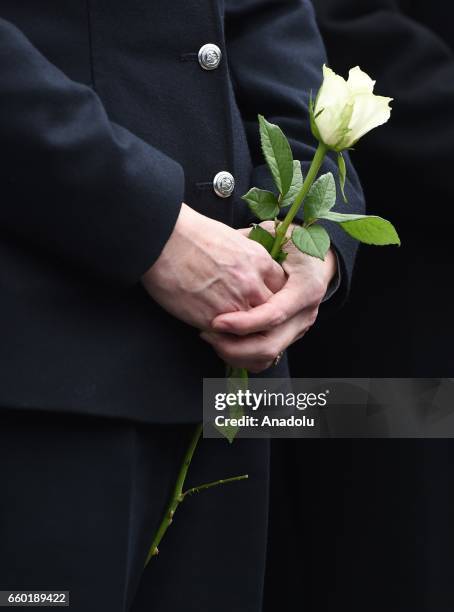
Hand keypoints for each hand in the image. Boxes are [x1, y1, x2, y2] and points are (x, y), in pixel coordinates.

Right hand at [141, 205, 285, 329]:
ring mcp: (233, 304)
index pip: (281, 289)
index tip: (262, 300)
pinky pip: (226, 339)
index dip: (272, 297)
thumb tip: (253, 269)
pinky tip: (212, 333)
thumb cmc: (192, 234)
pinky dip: (222, 339)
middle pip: (271, 313)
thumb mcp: (233, 239)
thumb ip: (249, 259)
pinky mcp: (212, 319)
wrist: (164, 239)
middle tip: (251, 322)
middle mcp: (252, 284)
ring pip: (251, 330)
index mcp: (259, 262)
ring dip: (243, 333)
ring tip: (232, 332)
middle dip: (262, 319)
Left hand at [201, 222, 336, 372]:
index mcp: (306, 288)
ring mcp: (299, 329)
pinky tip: (223, 346)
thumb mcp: (279, 234)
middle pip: (269, 345)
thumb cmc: (294, 242)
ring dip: (235, 354)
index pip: (273, 315)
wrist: (317, 260)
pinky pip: (266, 359)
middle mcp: (305, 314)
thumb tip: (226, 242)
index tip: (216, 322)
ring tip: (211, 340)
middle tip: (205, 334)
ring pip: (266, 357)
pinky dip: (243, 358)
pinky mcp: (289, 337)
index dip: (243, 322)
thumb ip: (256, 240)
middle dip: (234, 346)